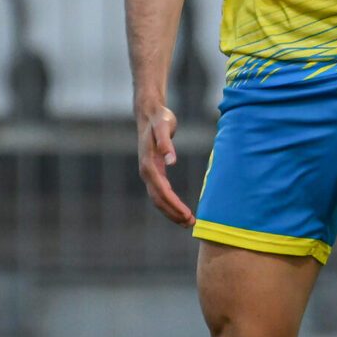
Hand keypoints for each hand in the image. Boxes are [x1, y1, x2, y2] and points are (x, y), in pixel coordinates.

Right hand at [135, 102, 195, 226]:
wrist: (150, 113)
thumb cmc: (159, 119)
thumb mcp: (164, 127)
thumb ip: (167, 143)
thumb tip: (172, 161)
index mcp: (149, 164)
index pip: (162, 191)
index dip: (174, 205)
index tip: (187, 215)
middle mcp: (146, 171)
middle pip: (158, 199)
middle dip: (173, 213)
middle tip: (190, 223)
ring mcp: (148, 172)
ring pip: (157, 198)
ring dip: (171, 211)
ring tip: (187, 221)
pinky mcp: (153, 171)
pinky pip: (159, 192)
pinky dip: (169, 203)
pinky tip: (179, 209)